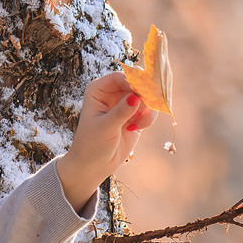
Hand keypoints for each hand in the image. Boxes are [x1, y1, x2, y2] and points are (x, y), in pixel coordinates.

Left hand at [59, 71, 156, 211]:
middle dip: (145, 95)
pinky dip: (148, 118)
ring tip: (134, 125)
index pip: (121, 77)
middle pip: (138, 82)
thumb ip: (121, 111)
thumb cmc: (92, 145)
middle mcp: (113, 92)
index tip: (141, 94)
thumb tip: (136, 96)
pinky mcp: (136, 115)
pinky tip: (134, 128)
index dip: (133, 83)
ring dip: (147, 110)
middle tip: (146, 108)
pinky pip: (151, 109)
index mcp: (99, 89)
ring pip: (147, 95)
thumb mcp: (105, 127)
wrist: (93, 165)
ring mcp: (125, 103)